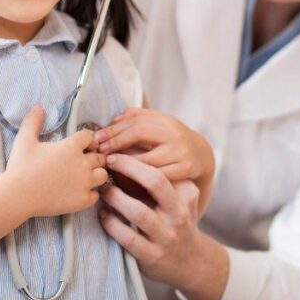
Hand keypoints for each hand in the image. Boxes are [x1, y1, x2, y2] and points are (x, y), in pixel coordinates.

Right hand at [6, 106, 108, 217]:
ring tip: (83, 177)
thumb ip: (33, 121)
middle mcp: (82, 163)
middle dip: (93, 156)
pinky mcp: (82, 200)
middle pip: (99, 156)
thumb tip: (38, 107)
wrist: (18, 195)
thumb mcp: (24, 140)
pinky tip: (78, 192)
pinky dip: (90, 193)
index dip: (85, 140)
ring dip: (96, 174)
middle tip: (81, 162)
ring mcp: (84, 183)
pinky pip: (96, 195)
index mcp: (71, 147)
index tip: (79, 145)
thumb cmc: (21, 166)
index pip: (89, 136)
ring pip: (103, 174)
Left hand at [94, 108, 214, 182]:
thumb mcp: (159, 125)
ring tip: (110, 166)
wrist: (201, 157)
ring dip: (125, 164)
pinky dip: (139, 179)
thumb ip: (138, 118)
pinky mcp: (184, 172)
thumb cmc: (172, 140)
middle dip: (116, 142)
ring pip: (147, 159)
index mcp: (167, 121)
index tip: (97, 138)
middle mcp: (175, 136)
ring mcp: (181, 154)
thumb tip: (112, 121)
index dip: (114, 130)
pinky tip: (126, 181)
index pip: (135, 121)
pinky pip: (157, 177)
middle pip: (139, 133)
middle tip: (101, 151)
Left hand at [97, 153, 212, 291]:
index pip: (162, 169)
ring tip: (102, 190)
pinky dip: (112, 224)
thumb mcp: (180, 199)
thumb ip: (161, 180)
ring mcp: (166, 236)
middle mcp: (179, 213)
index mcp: (186, 194)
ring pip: (139, 212)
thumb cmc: (176, 222)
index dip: (137, 158)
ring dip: (116, 198)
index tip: (117, 152)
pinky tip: (103, 215)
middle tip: (108, 161)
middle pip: (156, 182)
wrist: (191, 262)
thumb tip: (126, 153)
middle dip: (129, 167)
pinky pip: (128, 238)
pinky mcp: (152, 255)